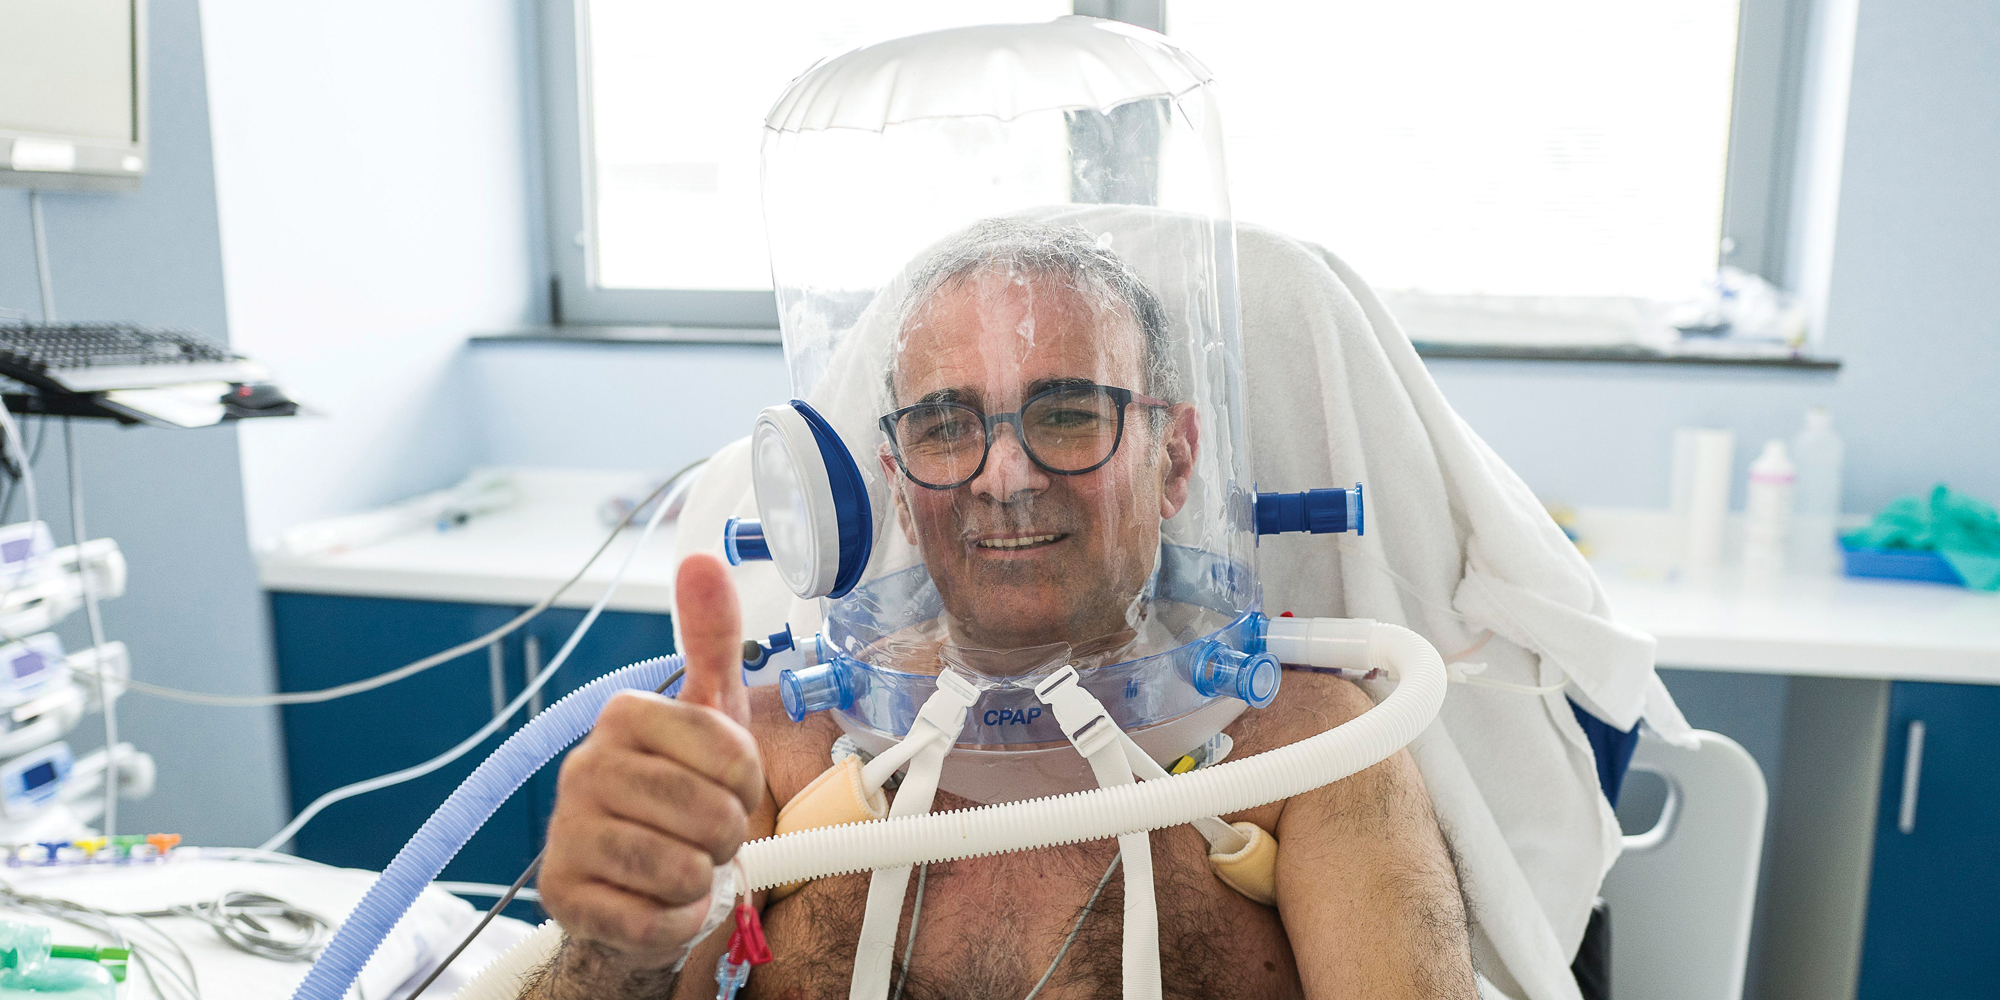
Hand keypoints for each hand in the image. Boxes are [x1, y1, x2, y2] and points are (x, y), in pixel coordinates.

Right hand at [537, 554, 763, 968]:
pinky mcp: (560, 895)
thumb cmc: (680, 796)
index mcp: (622, 715)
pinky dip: (675, 920)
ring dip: (699, 878)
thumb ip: (712, 640)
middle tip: (703, 833)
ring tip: (680, 863)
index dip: (746, 782)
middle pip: (709, 814)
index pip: (732, 751)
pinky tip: (658, 902)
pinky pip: (653, 920)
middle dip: (725, 835)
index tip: (726, 786)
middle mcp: (584, 767)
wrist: (635, 884)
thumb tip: (703, 559)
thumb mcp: (709, 716)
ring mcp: (565, 832)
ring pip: (681, 868)